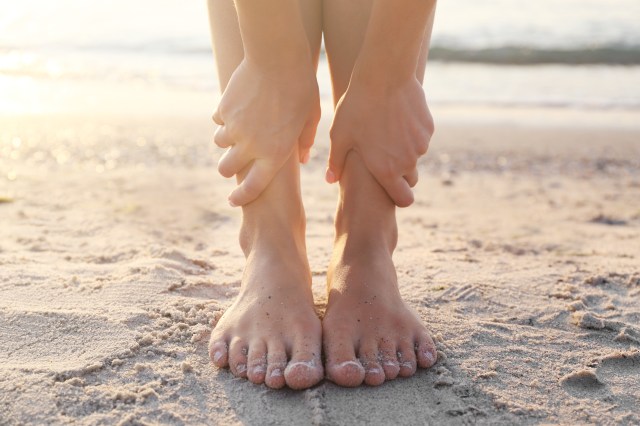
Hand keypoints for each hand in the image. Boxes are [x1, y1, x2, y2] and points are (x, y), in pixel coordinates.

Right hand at [213, 59, 319, 205]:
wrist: (277, 56)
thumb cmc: (301, 87)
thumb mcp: (310, 117)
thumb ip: (305, 142)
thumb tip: (302, 161)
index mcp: (275, 154)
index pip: (253, 187)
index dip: (241, 197)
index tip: (233, 200)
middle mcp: (251, 146)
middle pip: (226, 169)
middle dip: (227, 169)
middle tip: (230, 164)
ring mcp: (234, 128)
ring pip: (219, 143)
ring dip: (225, 140)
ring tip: (237, 129)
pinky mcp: (223, 110)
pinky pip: (218, 120)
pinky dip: (224, 118)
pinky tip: (236, 108)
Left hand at [327, 77, 433, 206]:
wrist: (384, 76)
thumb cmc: (357, 107)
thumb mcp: (340, 136)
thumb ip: (336, 163)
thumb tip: (330, 180)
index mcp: (386, 171)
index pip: (404, 200)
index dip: (398, 196)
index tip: (391, 189)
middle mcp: (408, 161)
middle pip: (410, 178)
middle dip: (400, 173)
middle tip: (382, 155)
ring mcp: (420, 144)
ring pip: (415, 156)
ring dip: (405, 150)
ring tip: (386, 131)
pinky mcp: (428, 127)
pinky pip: (421, 137)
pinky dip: (412, 133)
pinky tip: (397, 117)